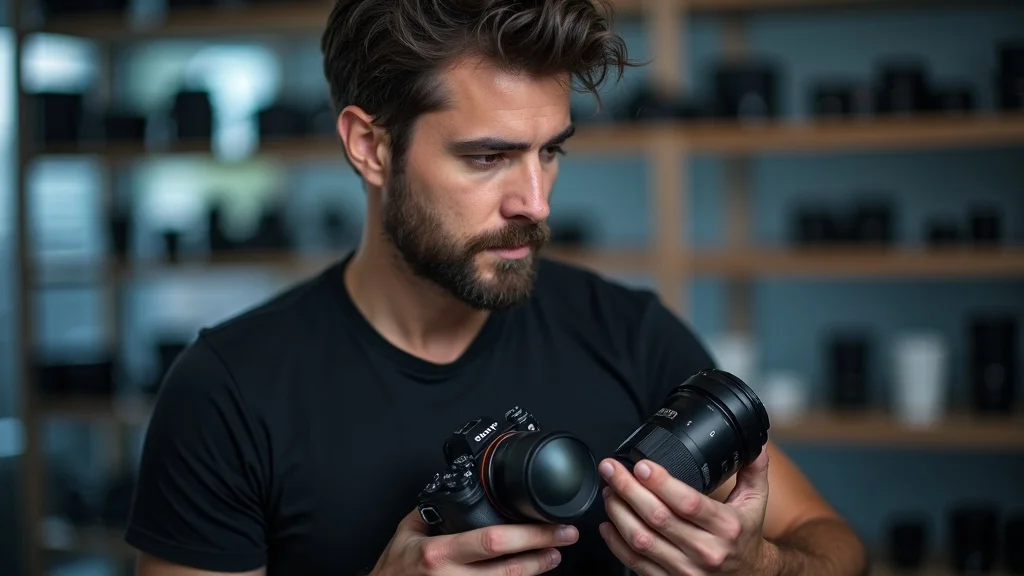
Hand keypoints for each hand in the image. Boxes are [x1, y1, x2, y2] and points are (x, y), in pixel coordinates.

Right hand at [369, 507, 579, 575]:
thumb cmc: (393, 569)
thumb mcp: (407, 532)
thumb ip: (432, 512)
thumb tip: (454, 492)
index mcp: (439, 553)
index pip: (492, 541)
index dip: (527, 535)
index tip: (549, 525)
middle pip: (509, 567)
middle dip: (542, 550)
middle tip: (565, 538)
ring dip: (535, 570)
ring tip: (553, 556)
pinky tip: (529, 574)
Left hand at [597, 448, 776, 574]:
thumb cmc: (745, 536)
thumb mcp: (756, 502)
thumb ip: (753, 471)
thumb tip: (754, 444)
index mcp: (726, 526)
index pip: (688, 503)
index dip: (661, 483)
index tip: (642, 465)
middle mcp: (706, 551)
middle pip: (658, 518)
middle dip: (628, 489)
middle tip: (612, 470)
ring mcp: (686, 570)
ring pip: (642, 541)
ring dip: (619, 513)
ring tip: (609, 491)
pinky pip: (636, 563)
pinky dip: (616, 543)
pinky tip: (607, 524)